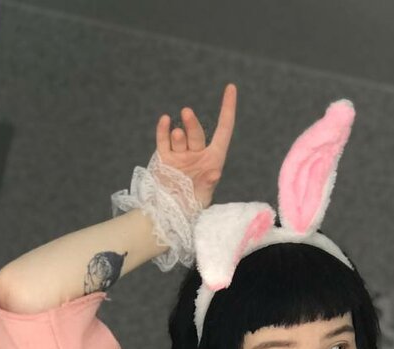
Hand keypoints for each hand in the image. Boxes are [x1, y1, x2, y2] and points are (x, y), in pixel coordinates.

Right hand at [156, 82, 236, 209]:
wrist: (169, 215)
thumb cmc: (192, 206)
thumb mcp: (204, 196)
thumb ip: (209, 182)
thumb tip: (214, 172)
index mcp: (212, 160)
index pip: (223, 130)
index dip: (227, 110)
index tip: (231, 88)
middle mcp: (197, 154)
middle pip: (197, 134)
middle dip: (193, 124)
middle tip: (187, 113)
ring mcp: (180, 155)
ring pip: (180, 138)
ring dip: (179, 134)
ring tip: (177, 134)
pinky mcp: (164, 159)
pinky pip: (163, 141)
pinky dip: (163, 130)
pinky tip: (165, 120)